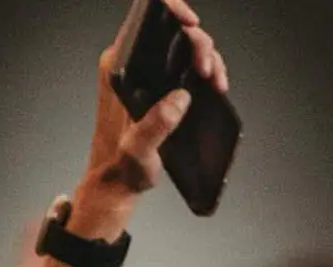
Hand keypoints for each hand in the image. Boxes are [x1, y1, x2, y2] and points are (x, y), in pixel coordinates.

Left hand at [77, 0, 228, 229]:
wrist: (117, 184)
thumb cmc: (122, 168)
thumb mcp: (137, 150)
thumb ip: (156, 125)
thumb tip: (179, 100)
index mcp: (118, 70)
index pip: (142, 21)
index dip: (170, 12)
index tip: (190, 25)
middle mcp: (131, 67)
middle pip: (172, 33)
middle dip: (199, 43)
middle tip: (207, 70)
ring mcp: (146, 76)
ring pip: (184, 49)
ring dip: (207, 58)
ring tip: (215, 81)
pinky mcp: (158, 88)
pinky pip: (186, 66)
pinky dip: (204, 71)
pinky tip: (214, 85)